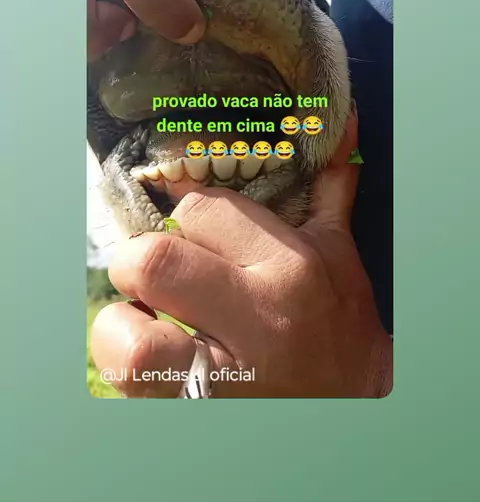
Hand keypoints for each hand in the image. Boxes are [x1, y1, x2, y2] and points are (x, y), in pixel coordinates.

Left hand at [91, 110, 392, 397]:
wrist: (360, 404)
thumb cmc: (343, 325)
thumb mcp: (340, 254)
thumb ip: (328, 187)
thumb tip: (342, 118)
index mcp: (291, 266)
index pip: (198, 209)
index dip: (184, 214)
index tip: (188, 228)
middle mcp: (259, 318)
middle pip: (153, 259)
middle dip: (136, 260)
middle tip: (149, 272)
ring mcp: (229, 376)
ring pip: (131, 341)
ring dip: (122, 323)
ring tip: (145, 318)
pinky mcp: (202, 412)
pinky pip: (134, 386)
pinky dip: (127, 365)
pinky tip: (153, 355)